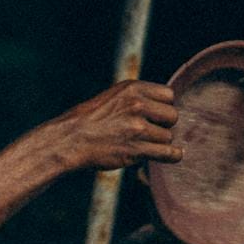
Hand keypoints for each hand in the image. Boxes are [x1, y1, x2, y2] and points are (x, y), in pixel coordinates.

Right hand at [52, 79, 181, 171]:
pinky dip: (172, 155)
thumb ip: (138, 98)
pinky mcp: (136, 149)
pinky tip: (172, 155)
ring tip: (144, 144)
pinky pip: (168, 153)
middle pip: (172, 116)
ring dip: (160, 142)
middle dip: (165, 125)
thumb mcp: (113, 96)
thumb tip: (165, 106)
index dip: (164, 106)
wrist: (70, 139)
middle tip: (152, 131)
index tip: (156, 115)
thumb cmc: (90, 119)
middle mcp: (137, 105)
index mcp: (132, 88)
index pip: (169, 94)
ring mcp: (138, 128)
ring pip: (168, 137)